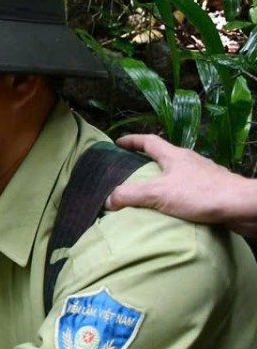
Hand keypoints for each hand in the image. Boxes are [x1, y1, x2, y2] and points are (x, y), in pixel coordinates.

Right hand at [106, 134, 256, 235]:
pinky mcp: (213, 190)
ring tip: (150, 192)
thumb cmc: (200, 193)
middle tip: (131, 170)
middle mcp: (189, 161)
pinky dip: (177, 193)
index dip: (132, 140)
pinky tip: (175, 207)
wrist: (241, 206)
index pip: (149, 141)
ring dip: (163, 178)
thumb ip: (130, 195)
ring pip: (177, 173)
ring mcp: (204, 174)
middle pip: (164, 156)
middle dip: (146, 161)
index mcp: (174, 155)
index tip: (118, 142)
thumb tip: (108, 200)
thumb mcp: (158, 193)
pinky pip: (189, 188)